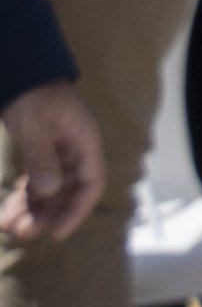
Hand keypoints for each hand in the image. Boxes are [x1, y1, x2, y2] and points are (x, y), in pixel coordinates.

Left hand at [0, 82, 92, 248]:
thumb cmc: (33, 94)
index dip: (76, 211)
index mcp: (84, 143)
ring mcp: (57, 156)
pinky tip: (6, 213)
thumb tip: (48, 193)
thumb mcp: (36, 125)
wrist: (21, 73)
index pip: (90, 184)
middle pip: (67, 193)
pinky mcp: (40, 156)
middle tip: (21, 232)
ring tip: (8, 227)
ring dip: (30, 212)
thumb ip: (42, 158)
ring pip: (48, 192)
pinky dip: (22, 200)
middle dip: (46, 215)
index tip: (55, 233)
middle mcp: (75, 153)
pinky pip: (35, 185)